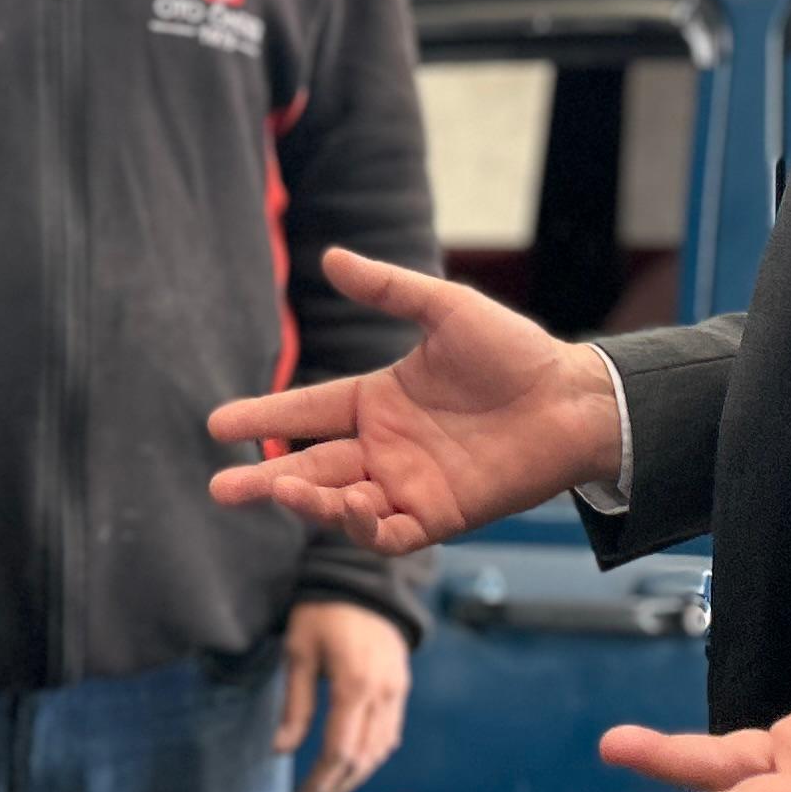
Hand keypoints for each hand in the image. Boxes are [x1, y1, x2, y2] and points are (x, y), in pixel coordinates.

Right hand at [209, 250, 623, 556]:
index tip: (218, 423)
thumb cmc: (515, 352)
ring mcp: (409, 485)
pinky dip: (362, 526)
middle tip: (221, 487)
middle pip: (311, 467)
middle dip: (264, 479)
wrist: (573, 399)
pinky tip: (351, 505)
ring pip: (341, 504)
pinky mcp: (440, 515)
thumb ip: (388, 289)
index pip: (307, 413)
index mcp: (379, 401)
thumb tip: (329, 258)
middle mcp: (385, 447)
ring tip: (283, 489)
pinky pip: (389, 533)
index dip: (264, 418)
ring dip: (309, 501)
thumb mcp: (447, 309)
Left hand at [279, 600, 411, 791]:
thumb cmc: (323, 611)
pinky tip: (352, 762)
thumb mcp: (299, 653)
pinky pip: (390, 732)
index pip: (340, 750)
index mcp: (355, 684)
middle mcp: (382, 692)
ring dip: (355, 775)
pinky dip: (371, 754)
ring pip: (381, 750)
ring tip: (328, 789)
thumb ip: (295, 705)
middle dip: (336, 786)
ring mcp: (397, 690)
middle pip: (364, 758)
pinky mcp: (400, 685)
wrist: (362, 579)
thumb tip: (282, 750)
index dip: (320, 782)